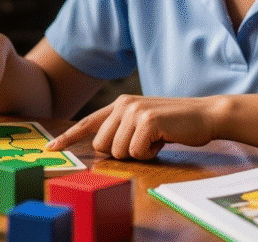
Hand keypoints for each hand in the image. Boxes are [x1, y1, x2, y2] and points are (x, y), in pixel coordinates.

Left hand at [45, 94, 217, 159]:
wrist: (206, 115)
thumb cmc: (176, 125)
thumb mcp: (144, 122)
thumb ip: (122, 129)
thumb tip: (101, 147)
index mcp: (119, 104)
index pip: (87, 122)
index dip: (68, 137)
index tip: (51, 148)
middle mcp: (123, 104)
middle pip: (101, 146)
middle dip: (121, 152)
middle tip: (145, 143)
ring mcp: (134, 111)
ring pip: (118, 152)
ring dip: (138, 154)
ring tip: (156, 140)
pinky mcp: (147, 121)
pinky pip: (136, 153)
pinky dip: (151, 154)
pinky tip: (163, 140)